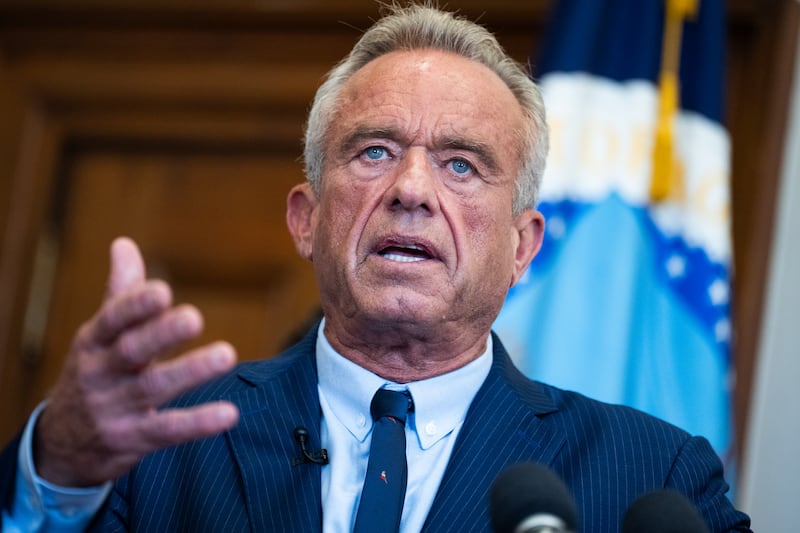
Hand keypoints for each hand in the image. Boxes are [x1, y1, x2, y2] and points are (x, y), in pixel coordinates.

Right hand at [34, 237, 238, 486]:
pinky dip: (197, 423)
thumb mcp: (100, 335)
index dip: (136, 305)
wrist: (65, 443)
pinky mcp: (131, 439)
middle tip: (194, 317)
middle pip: (131, 351)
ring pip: (153, 389)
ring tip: (227, 355)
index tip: (162, 290)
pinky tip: (229, 414)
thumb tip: (124, 243)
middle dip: (160, 334)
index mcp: (95, 340)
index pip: (113, 319)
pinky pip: (166, 430)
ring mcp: (114, 408)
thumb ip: (120, 293)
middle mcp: (101, 372)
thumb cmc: (96, 372)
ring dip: (190, 372)